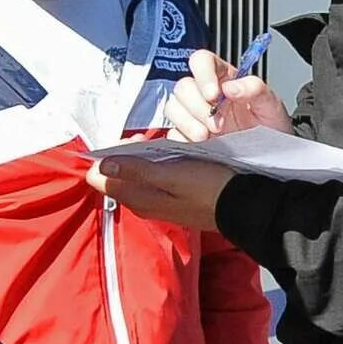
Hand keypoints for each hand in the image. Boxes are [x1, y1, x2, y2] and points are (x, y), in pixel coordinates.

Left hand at [87, 155, 235, 231]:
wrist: (242, 205)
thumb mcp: (171, 176)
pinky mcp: (172, 197)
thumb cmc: (208, 188)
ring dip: (136, 158)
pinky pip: (151, 179)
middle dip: (120, 156)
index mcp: (139, 200)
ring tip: (149, 142)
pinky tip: (163, 154)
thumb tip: (99, 167)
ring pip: (134, 177)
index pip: (102, 181)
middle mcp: (144, 204)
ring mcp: (159, 201)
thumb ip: (136, 171)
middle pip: (117, 178)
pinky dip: (151, 164)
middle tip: (138, 138)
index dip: (105, 159)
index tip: (122, 142)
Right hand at [166, 48, 294, 142]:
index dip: (203, 74)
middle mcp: (204, 93)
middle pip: (183, 87)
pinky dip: (182, 139)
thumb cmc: (271, 125)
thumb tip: (231, 87)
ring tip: (206, 136)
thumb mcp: (271, 103)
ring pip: (173, 108)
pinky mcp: (187, 136)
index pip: (201, 61)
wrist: (272, 154)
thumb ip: (254, 88)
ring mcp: (194, 115)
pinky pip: (172, 134)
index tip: (213, 94)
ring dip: (187, 123)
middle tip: (217, 124)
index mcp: (223, 77)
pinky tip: (199, 146)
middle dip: (198, 107)